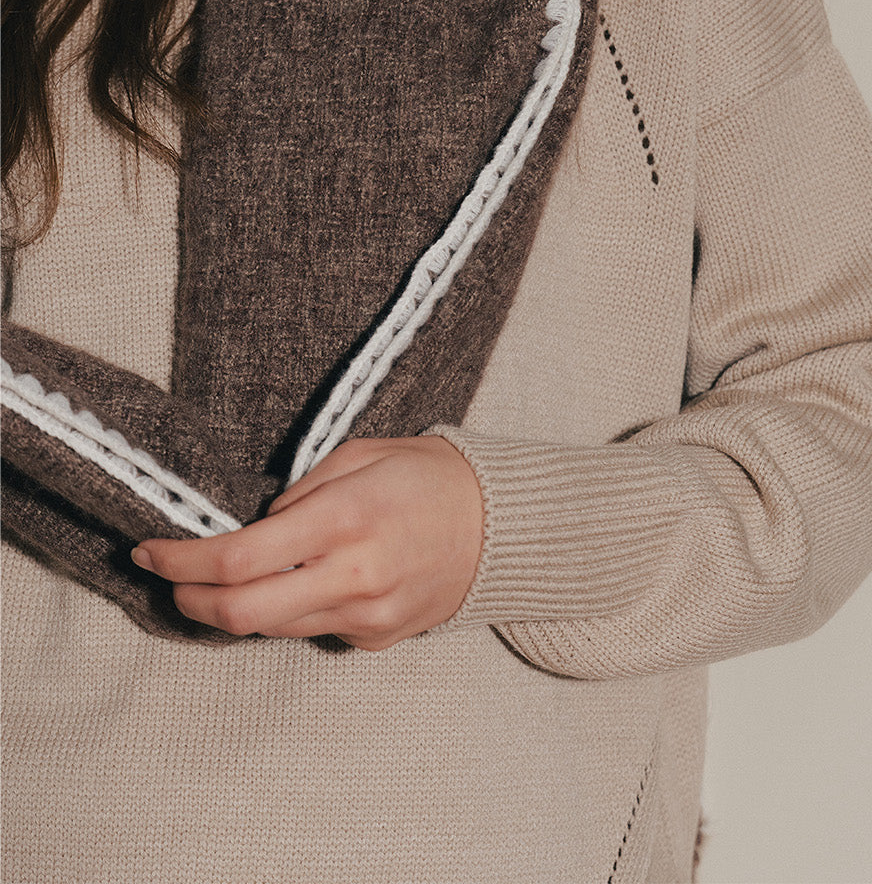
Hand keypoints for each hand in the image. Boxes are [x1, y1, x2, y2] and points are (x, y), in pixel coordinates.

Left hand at [131, 435, 483, 649]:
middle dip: (190, 599)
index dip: (180, 561)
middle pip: (242, 613)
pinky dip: (288, 609)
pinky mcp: (377, 637)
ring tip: (221, 579)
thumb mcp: (360, 454)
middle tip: (169, 579)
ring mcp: (367, 615)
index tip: (148, 551)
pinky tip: (294, 581)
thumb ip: (300, 492)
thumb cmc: (429, 475)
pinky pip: (312, 629)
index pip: (239, 558)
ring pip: (271, 627)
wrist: (503, 525)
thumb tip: (255, 526)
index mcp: (345, 519)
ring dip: (233, 608)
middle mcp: (353, 576)